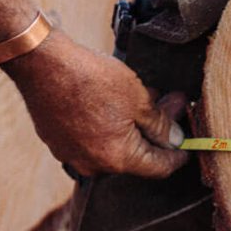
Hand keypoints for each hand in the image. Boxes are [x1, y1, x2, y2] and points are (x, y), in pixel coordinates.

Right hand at [2, 31, 189, 178]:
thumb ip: (160, 124)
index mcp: (118, 159)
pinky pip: (91, 139)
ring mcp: (72, 155)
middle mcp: (93, 165)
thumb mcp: (138, 98)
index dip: (178, 156)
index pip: (159, 168)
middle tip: (171, 104)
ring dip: (131, 127)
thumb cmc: (90, 78)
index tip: (188, 146)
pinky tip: (113, 102)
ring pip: (113, 146)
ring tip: (143, 97)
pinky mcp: (57, 142)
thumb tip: (175, 139)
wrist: (42, 63)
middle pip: (136, 156)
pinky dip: (106, 125)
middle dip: (155, 132)